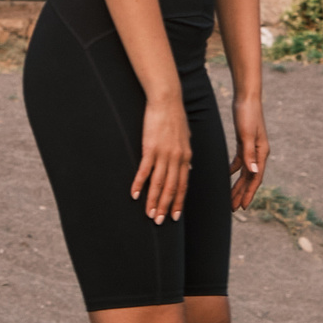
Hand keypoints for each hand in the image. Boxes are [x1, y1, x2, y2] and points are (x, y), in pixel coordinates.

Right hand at [131, 92, 192, 223]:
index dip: (179, 202)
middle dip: (166, 207)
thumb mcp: (186, 138)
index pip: (183, 185)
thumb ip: (186, 155)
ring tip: (149, 214)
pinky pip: (144, 171)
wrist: (167, 100)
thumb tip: (188, 168)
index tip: (175, 216)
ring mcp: (164, 154)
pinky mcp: (150, 148)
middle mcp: (177, 159)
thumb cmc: (175, 117)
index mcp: (186, 158)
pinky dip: (139, 184)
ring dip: (153, 201)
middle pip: (171, 188)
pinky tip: (134, 194)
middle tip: (160, 222)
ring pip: (159, 184)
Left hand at [230, 96, 267, 211]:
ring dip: (238, 184)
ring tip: (231, 197)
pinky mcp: (244, 142)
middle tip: (234, 208)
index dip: (249, 193)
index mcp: (261, 153)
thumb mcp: (246, 135)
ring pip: (245, 172)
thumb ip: (249, 154)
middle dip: (242, 194)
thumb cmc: (247, 114)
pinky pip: (240, 161)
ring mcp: (252, 148)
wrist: (246, 97)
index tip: (243, 207)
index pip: (255, 179)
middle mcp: (259, 153)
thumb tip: (254, 173)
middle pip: (250, 178)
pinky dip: (234, 169)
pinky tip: (226, 175)